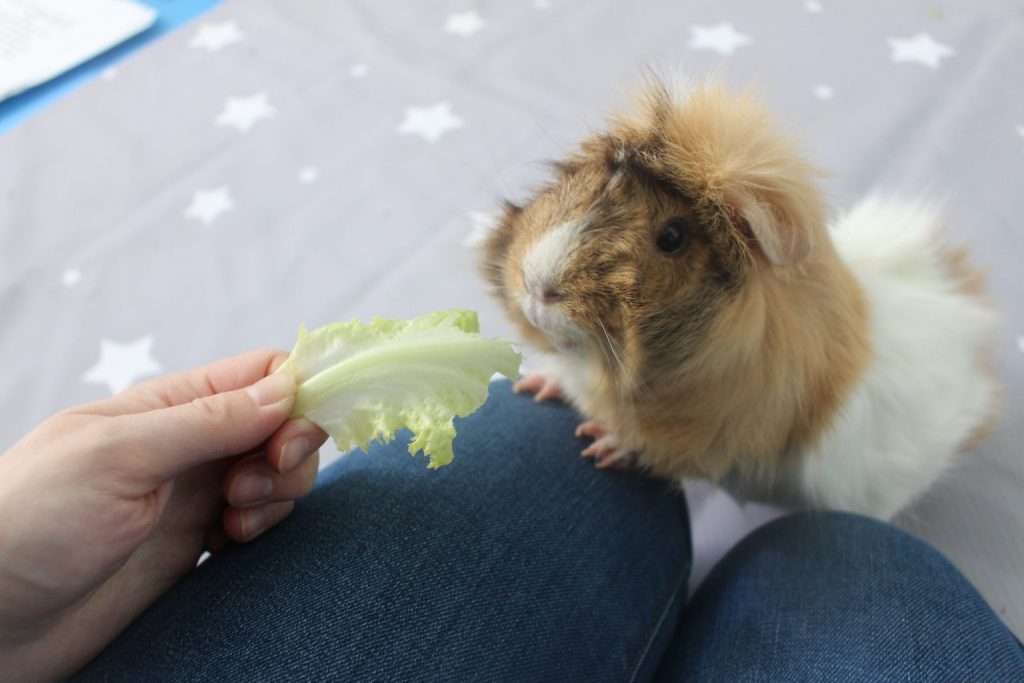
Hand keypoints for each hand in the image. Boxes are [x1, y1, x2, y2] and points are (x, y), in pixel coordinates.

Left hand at [0, 350, 326, 680]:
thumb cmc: (32, 522)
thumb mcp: (117, 457)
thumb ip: (205, 422)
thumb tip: (287, 389)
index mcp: (170, 406)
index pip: (262, 374)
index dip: (297, 396)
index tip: (290, 439)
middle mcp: (190, 444)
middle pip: (282, 426)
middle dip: (290, 454)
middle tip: (245, 489)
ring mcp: (194, 494)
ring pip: (276, 474)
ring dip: (278, 494)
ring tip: (232, 522)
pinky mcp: (195, 544)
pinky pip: (258, 520)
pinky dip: (262, 528)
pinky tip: (227, 544)